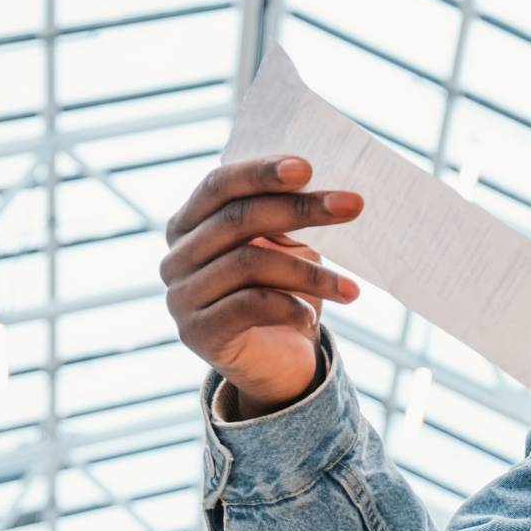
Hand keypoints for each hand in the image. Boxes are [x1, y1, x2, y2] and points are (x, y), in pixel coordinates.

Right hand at [160, 156, 363, 418]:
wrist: (276, 362)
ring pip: (249, 263)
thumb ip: (288, 215)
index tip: (308, 168)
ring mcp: (182, 296)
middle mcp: (177, 257)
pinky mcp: (197, 333)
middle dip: (301, 209)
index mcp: (189, 224)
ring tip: (350, 288)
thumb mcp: (284, 246)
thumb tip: (332, 190)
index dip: (261, 172)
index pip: (219, 184)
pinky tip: (313, 319)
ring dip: (310, 272)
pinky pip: (248, 306)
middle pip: (238, 219)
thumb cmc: (282, 289)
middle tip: (353, 206)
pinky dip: (290, 307)